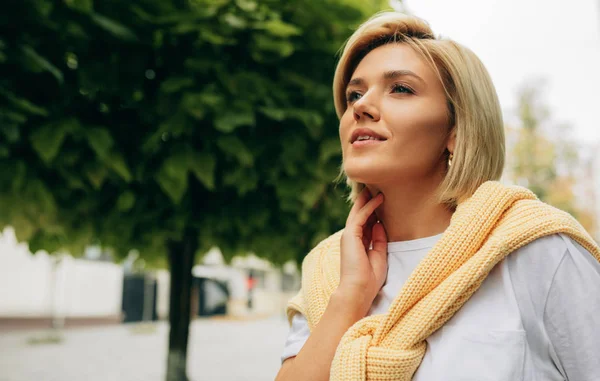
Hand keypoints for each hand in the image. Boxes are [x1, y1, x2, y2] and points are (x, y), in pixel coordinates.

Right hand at [338, 187, 387, 314]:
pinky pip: (360, 216)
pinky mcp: (350, 235)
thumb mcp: (379, 255)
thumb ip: (379, 239)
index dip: (372, 212)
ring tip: (374, 187)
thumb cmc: (369, 279)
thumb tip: (380, 224)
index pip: (365, 224)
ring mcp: (349, 235)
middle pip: (359, 215)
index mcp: (358, 244)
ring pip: (357, 212)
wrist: (358, 290)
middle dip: (366, 202)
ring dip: (366, 199)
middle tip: (374, 188)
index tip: (381, 200)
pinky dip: (369, 206)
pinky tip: (378, 198)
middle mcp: (351, 238)